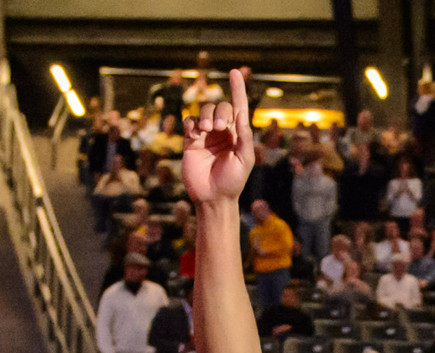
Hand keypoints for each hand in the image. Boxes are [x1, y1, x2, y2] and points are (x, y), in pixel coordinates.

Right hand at [181, 68, 254, 204]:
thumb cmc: (233, 181)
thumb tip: (240, 113)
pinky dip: (191, 123)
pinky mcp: (191, 141)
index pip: (238, 107)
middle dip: (220, 112)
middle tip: (218, 129)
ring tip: (206, 130)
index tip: (235, 72)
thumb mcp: (245, 158)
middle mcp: (223, 131)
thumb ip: (244, 135)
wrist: (213, 198)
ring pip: (204, 111)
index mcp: (238, 134)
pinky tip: (195, 134)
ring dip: (205, 116)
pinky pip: (189, 122)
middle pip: (220, 106)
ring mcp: (206, 135)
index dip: (237, 89)